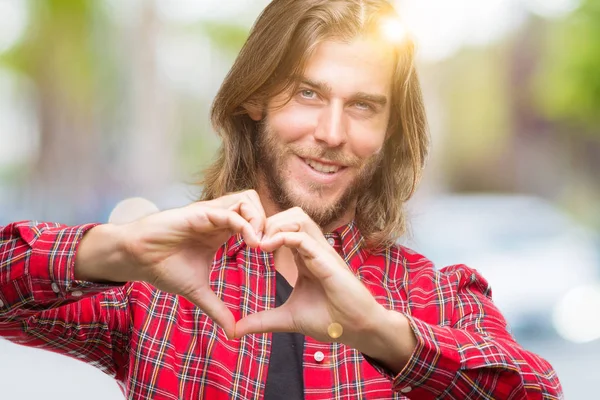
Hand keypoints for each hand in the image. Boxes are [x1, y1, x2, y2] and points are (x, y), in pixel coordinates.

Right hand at [77, 190, 265, 338]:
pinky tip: (251, 243)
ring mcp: (210, 214)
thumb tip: (233, 332)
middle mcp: (219, 219)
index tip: (275, 256)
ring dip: (260, 220)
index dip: (268, 234)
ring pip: (248, 201)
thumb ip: (217, 308)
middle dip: (270, 224)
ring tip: (261, 245)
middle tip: (273, 248)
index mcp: (222, 232)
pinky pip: (230, 212)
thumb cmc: (163, 268)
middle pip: (257, 206)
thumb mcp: (197, 292)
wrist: (136, 259)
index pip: (255, 222)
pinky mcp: (200, 213)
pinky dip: (246, 225)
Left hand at [234, 207, 385, 348]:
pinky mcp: (327, 261)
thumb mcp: (288, 318)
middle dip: (266, 222)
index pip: (283, 229)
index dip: (263, 231)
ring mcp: (321, 252)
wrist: (357, 329)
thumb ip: (262, 320)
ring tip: (258, 244)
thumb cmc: (330, 320)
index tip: (244, 245)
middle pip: (289, 215)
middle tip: (249, 241)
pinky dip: (283, 237)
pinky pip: (304, 237)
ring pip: (297, 218)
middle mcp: (313, 249)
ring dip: (274, 225)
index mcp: (304, 257)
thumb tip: (235, 330)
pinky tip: (266, 248)